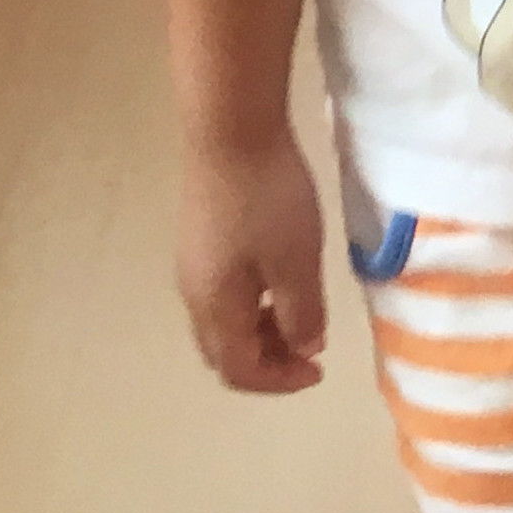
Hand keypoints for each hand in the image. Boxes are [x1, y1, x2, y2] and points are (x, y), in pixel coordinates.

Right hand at [178, 132, 326, 394]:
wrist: (230, 131)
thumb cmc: (268, 200)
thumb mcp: (297, 263)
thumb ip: (303, 314)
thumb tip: (303, 348)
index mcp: (215, 307)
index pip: (239, 370)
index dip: (279, 381)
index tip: (319, 368)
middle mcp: (194, 294)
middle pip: (225, 352)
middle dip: (268, 361)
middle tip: (310, 347)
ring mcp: (193, 265)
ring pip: (224, 323)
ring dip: (262, 333)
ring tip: (302, 314)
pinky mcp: (200, 240)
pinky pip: (223, 295)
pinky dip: (254, 306)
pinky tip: (280, 281)